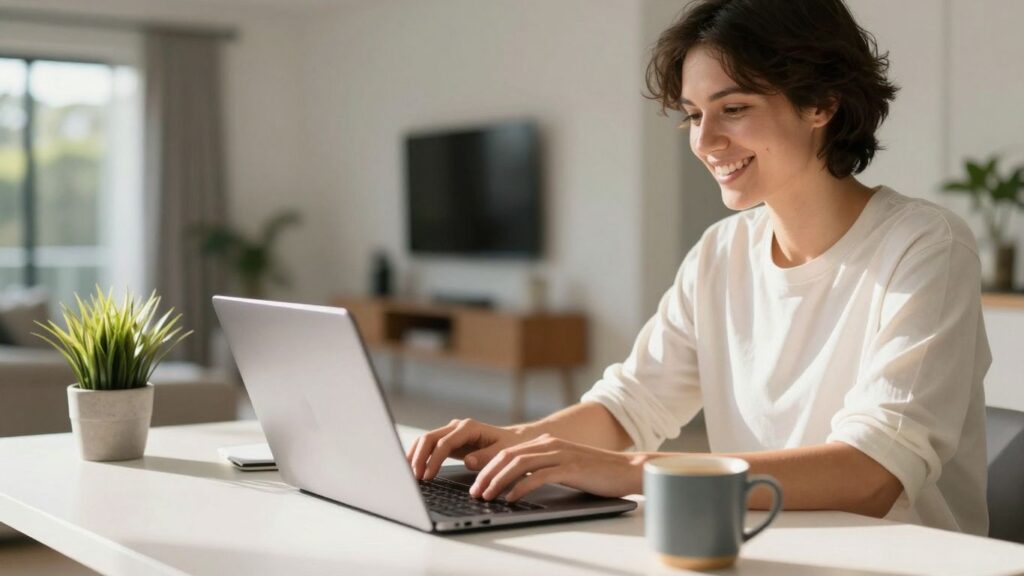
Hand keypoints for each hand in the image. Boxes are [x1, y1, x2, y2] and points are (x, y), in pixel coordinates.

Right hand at [405, 418, 534, 480]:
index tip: (428, 476)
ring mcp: (452, 432)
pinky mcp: (449, 441)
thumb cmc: (512, 446)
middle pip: (429, 438)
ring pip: (426, 440)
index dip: (433, 459)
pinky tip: (413, 468)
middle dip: (419, 457)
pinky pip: (430, 446)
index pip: (444, 442)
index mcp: (469, 427)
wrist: (516, 439)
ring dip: (415, 456)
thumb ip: (486, 457)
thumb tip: (468, 461)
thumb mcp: (504, 453)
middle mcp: (457, 427)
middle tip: (414, 477)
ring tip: (409, 474)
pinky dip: (420, 455)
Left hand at [469, 434, 646, 501]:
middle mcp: (551, 444)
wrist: (628, 469)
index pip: (509, 452)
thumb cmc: (597, 473)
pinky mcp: (571, 468)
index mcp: (547, 442)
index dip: (489, 467)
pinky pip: (539, 476)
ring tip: (487, 496)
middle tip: (475, 492)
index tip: (477, 483)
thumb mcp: (565, 466)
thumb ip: (544, 469)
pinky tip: (511, 499)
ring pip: (519, 464)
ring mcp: (561, 454)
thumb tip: (518, 484)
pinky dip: (521, 488)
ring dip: (499, 481)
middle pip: (508, 456)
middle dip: (487, 474)